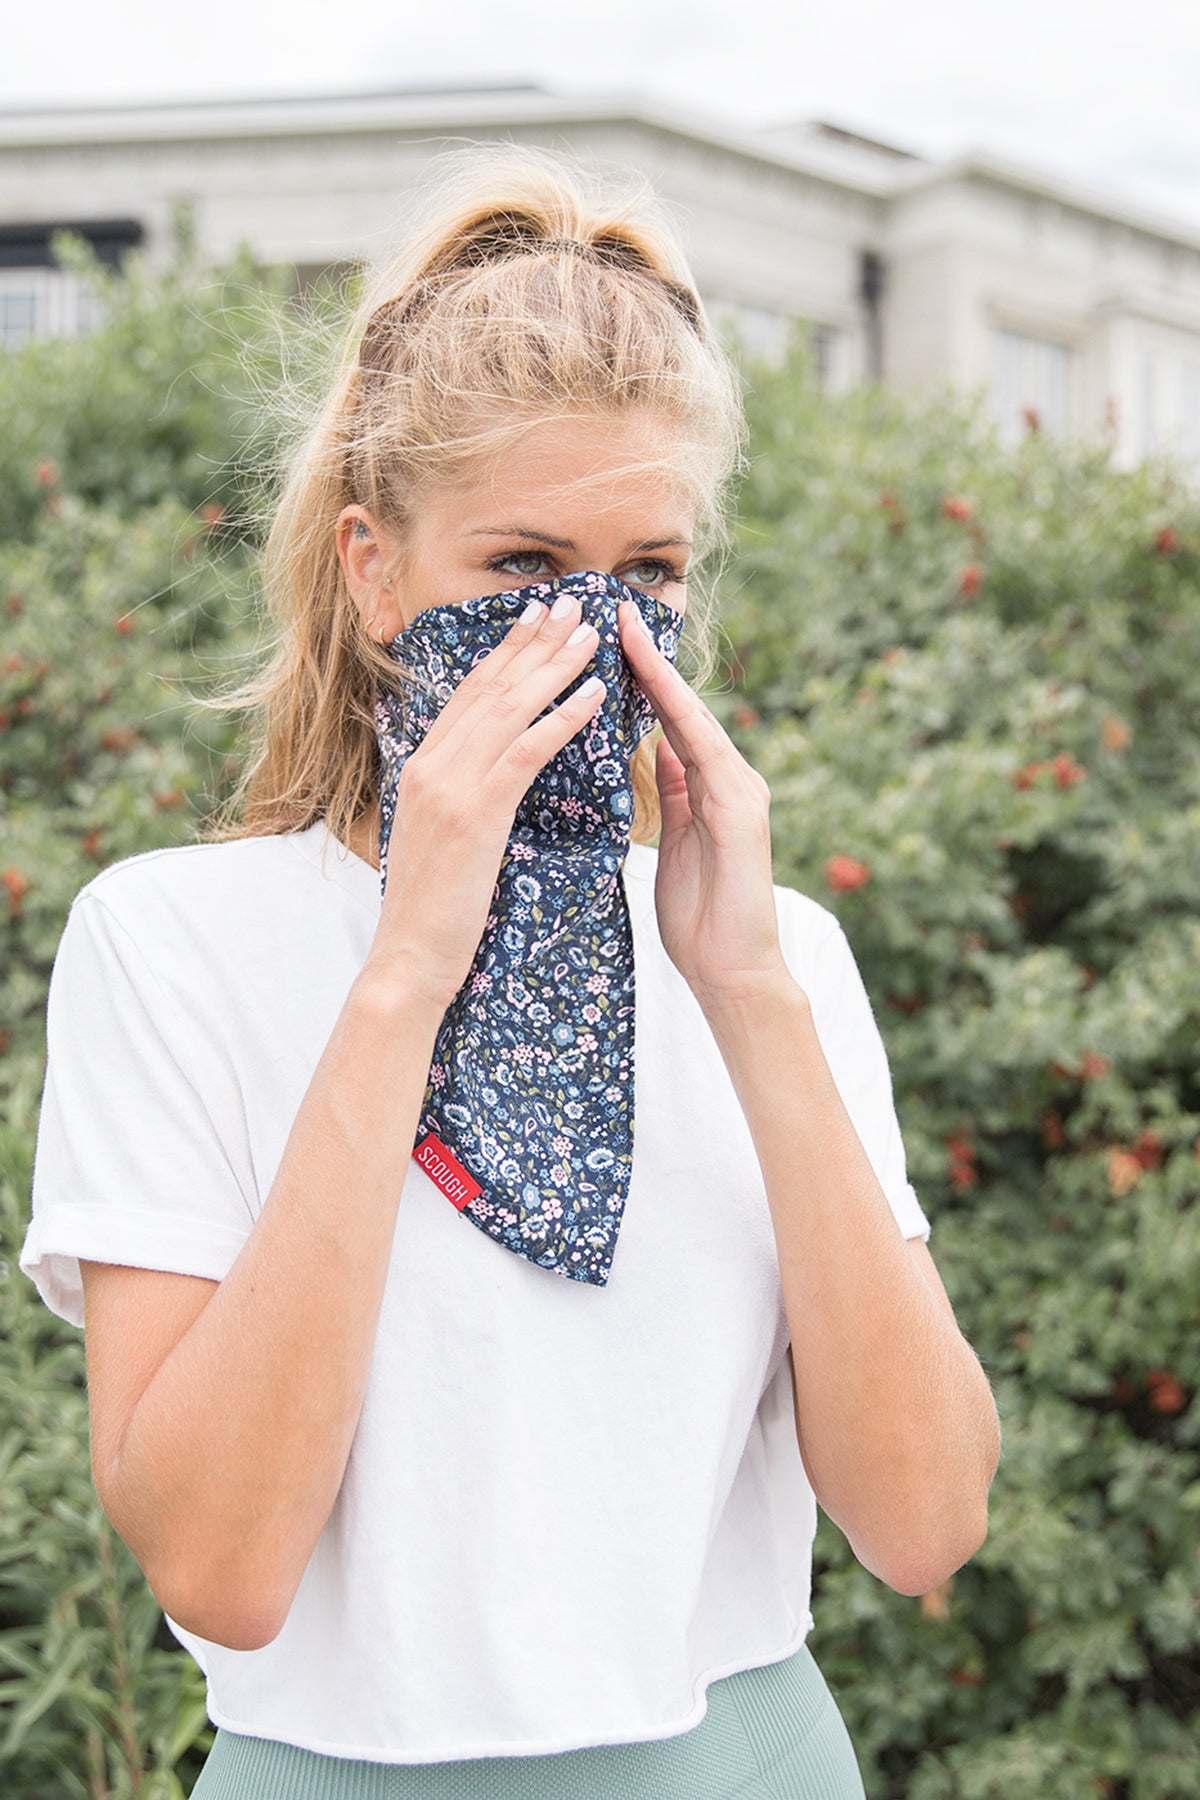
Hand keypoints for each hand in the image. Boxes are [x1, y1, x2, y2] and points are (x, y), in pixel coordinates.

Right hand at [368, 594, 603, 1011]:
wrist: (409, 959)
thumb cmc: (431, 912)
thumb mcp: (436, 840)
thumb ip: (454, 799)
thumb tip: (476, 778)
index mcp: (421, 768)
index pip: (469, 696)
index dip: (504, 654)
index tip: (534, 621)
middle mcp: (430, 765)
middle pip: (490, 688)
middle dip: (532, 643)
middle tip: (569, 605)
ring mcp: (449, 786)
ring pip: (509, 709)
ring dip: (554, 667)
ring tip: (590, 636)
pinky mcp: (475, 813)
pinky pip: (525, 753)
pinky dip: (562, 718)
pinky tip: (592, 697)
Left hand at [617, 600, 790, 1011]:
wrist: (732, 971)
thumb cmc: (699, 918)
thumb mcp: (673, 843)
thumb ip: (670, 795)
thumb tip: (654, 750)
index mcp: (706, 786)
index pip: (665, 719)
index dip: (636, 677)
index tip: (603, 638)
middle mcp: (729, 778)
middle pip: (680, 705)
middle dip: (646, 658)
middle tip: (612, 608)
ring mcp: (740, 790)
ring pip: (694, 717)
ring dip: (660, 674)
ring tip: (628, 631)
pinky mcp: (742, 811)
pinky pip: (706, 753)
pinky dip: (681, 718)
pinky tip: (658, 690)